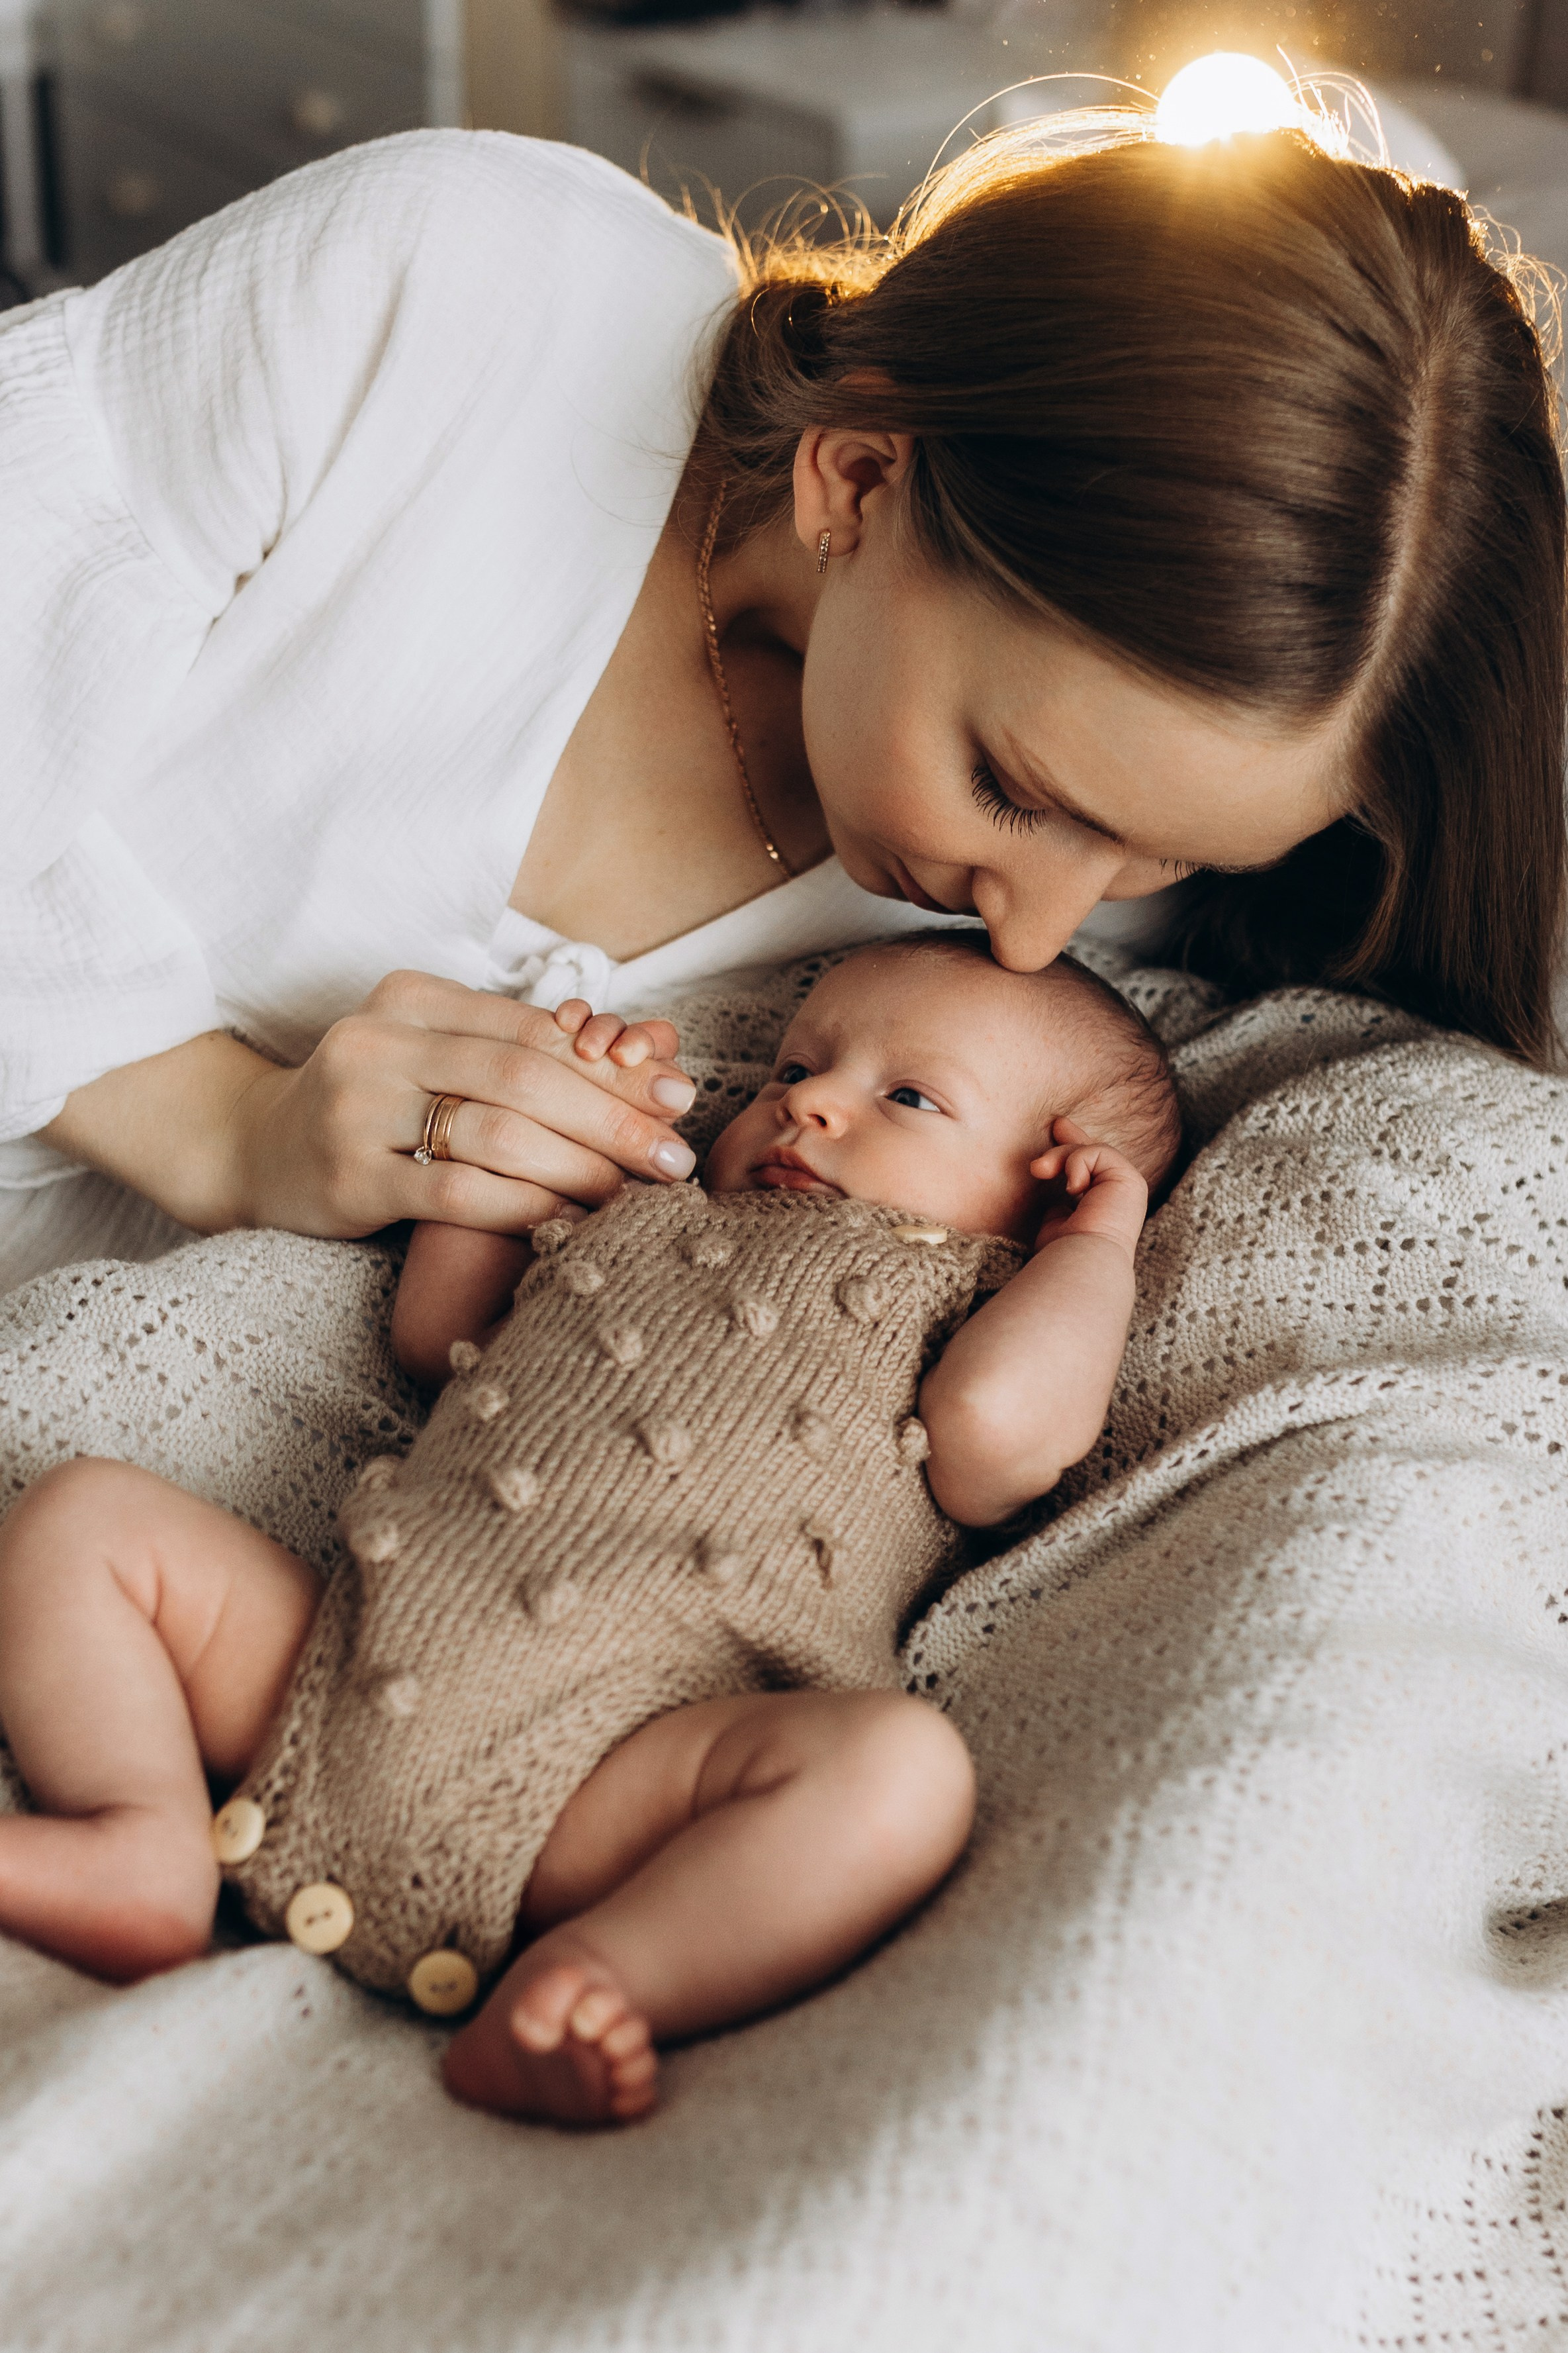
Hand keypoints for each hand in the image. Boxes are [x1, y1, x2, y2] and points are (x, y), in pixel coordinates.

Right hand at [229, 970, 697, 1238]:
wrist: (253, 1148)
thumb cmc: (372, 1104)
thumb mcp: (434, 1055)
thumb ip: (520, 1051)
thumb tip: (650, 1056)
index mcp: (411, 997)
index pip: (536, 1029)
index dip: (615, 1064)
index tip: (678, 1095)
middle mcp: (379, 1041)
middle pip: (526, 1077)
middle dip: (614, 1119)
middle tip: (674, 1156)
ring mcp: (356, 1109)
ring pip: (498, 1134)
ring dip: (580, 1169)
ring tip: (634, 1195)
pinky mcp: (347, 1176)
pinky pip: (456, 1193)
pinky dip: (524, 1208)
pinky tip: (568, 1224)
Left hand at [1028, 1118, 1148, 1259]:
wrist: (1080, 1261)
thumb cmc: (1063, 1254)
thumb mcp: (1056, 1225)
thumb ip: (1059, 1211)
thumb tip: (1055, 1203)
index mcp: (1103, 1210)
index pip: (1091, 1174)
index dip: (1074, 1153)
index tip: (1058, 1132)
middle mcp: (1119, 1199)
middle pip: (1097, 1157)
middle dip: (1074, 1138)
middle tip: (1056, 1124)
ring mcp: (1127, 1189)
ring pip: (1092, 1153)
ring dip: (1061, 1155)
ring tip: (1040, 1170)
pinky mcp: (1130, 1180)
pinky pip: (1097, 1153)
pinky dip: (1076, 1163)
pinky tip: (1072, 1189)